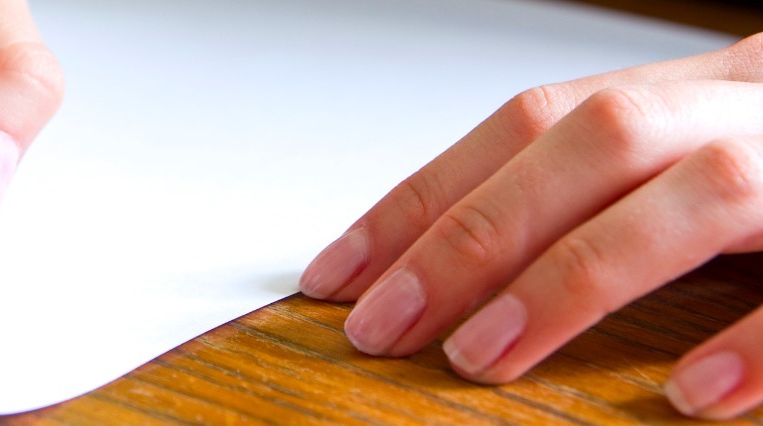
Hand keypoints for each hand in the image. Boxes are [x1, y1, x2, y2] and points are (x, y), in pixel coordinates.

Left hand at [301, 34, 762, 419]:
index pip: (533, 122)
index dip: (427, 195)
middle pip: (597, 139)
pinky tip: (688, 394)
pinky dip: (752, 341)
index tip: (340, 273)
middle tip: (386, 325)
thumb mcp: (697, 165)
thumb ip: (598, 201)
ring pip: (702, 190)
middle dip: (474, 233)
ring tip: (481, 356)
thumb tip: (454, 272)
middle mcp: (748, 106)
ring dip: (573, 277)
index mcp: (695, 92)